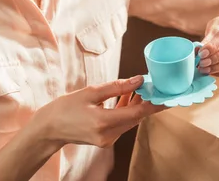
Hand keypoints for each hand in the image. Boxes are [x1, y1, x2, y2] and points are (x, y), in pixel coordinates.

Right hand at [32, 76, 164, 148]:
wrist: (49, 128)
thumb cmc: (65, 108)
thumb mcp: (90, 92)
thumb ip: (115, 87)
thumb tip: (138, 79)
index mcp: (105, 122)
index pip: (138, 113)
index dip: (156, 104)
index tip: (169, 95)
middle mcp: (109, 135)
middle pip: (136, 117)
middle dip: (148, 101)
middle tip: (158, 85)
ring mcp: (108, 139)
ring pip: (130, 120)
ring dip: (137, 104)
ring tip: (144, 86)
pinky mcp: (105, 138)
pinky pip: (122, 122)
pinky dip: (127, 110)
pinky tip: (129, 96)